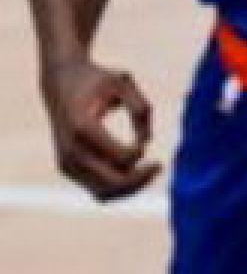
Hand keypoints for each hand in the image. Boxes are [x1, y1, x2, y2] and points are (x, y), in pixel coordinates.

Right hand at [41, 58, 159, 200]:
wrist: (60, 83)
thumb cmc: (96, 80)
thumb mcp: (123, 81)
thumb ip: (141, 108)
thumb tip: (147, 142)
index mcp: (83, 127)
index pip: (121, 157)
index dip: (140, 152)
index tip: (144, 138)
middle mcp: (71, 149)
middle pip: (112, 183)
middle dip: (141, 179)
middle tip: (159, 166)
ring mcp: (66, 162)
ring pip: (104, 193)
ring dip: (131, 187)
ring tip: (150, 170)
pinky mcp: (67, 168)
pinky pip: (96, 191)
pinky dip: (118, 189)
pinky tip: (134, 172)